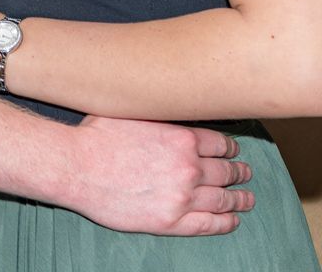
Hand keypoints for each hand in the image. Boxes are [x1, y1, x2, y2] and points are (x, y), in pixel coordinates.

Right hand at [61, 115, 253, 234]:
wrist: (78, 166)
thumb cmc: (99, 135)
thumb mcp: (133, 111)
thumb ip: (159, 113)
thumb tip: (168, 102)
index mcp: (181, 137)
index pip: (218, 143)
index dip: (229, 148)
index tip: (233, 150)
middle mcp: (188, 166)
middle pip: (225, 170)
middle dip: (238, 171)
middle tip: (245, 172)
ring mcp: (182, 196)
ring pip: (222, 199)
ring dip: (239, 198)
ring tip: (247, 198)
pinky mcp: (171, 222)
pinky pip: (208, 224)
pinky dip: (225, 222)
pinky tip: (232, 220)